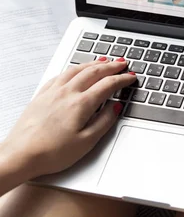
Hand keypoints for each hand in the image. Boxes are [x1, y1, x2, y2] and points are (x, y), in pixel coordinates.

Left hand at [1, 58, 135, 178]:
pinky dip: (74, 69)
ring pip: (77, 70)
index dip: (122, 79)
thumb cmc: (50, 153)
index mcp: (81, 104)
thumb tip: (115, 107)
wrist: (20, 156)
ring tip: (103, 60)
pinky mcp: (41, 95)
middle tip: (122, 63)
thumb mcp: (86, 142)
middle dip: (111, 66)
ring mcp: (53, 92)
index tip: (131, 77)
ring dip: (93, 63)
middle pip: (94, 72)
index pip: (108, 84)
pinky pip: (61, 74)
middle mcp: (67, 93)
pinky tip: (75, 70)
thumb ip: (104, 122)